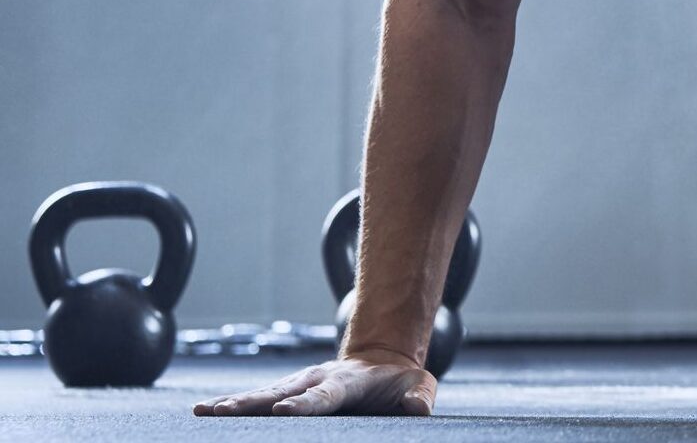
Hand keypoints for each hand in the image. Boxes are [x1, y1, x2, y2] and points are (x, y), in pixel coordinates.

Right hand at [191, 353, 435, 416]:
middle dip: (250, 404)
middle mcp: (315, 380)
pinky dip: (232, 404)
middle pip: (279, 393)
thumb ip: (418, 398)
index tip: (282, 411)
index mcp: (346, 382)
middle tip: (219, 412)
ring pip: (262, 395)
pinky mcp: (288, 391)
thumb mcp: (419, 387)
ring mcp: (299, 384)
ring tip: (202, 412)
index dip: (303, 405)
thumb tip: (416, 408)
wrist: (384, 360)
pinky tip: (205, 411)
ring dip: (233, 404)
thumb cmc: (401, 383)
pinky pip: (257, 399)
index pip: (322, 397)